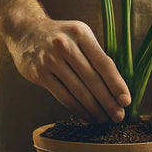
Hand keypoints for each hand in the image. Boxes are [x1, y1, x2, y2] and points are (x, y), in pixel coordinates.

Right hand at [6, 18, 130, 123]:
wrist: (25, 31)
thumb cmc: (61, 37)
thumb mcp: (80, 36)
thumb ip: (96, 55)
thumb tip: (117, 86)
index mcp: (81, 33)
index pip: (103, 62)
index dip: (116, 84)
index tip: (126, 101)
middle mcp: (65, 45)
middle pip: (91, 79)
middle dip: (107, 101)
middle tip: (118, 116)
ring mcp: (50, 59)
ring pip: (77, 90)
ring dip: (93, 109)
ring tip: (104, 120)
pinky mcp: (39, 73)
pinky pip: (62, 96)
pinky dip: (77, 109)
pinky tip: (86, 116)